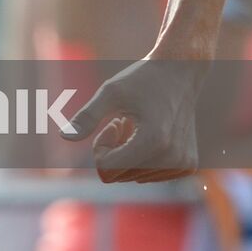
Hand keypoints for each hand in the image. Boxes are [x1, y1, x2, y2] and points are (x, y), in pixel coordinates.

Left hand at [61, 58, 207, 182]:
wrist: (181, 72)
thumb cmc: (143, 79)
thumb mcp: (110, 92)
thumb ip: (87, 116)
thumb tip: (63, 136)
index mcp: (153, 141)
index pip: (108, 169)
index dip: (100, 147)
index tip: (109, 122)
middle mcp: (172, 158)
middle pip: (120, 176)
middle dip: (113, 151)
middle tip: (122, 123)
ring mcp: (183, 165)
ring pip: (134, 177)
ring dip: (127, 154)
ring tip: (136, 126)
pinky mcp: (188, 166)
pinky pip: (151, 176)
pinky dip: (143, 159)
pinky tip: (149, 133)